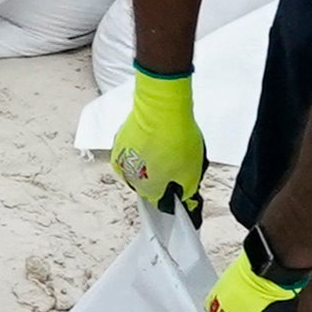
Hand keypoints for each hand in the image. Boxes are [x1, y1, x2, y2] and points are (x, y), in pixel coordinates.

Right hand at [107, 68, 206, 213]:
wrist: (161, 109)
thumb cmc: (176, 138)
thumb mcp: (192, 171)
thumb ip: (187, 190)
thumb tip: (184, 198)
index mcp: (148, 190)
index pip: (161, 202)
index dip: (173, 193)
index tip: (182, 183)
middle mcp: (130, 178)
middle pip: (148, 185)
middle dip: (161, 177)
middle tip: (176, 162)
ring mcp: (122, 158)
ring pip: (138, 168)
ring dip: (150, 162)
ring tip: (165, 148)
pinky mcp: (119, 141)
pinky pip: (132, 152)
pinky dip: (142, 149)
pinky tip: (155, 139)